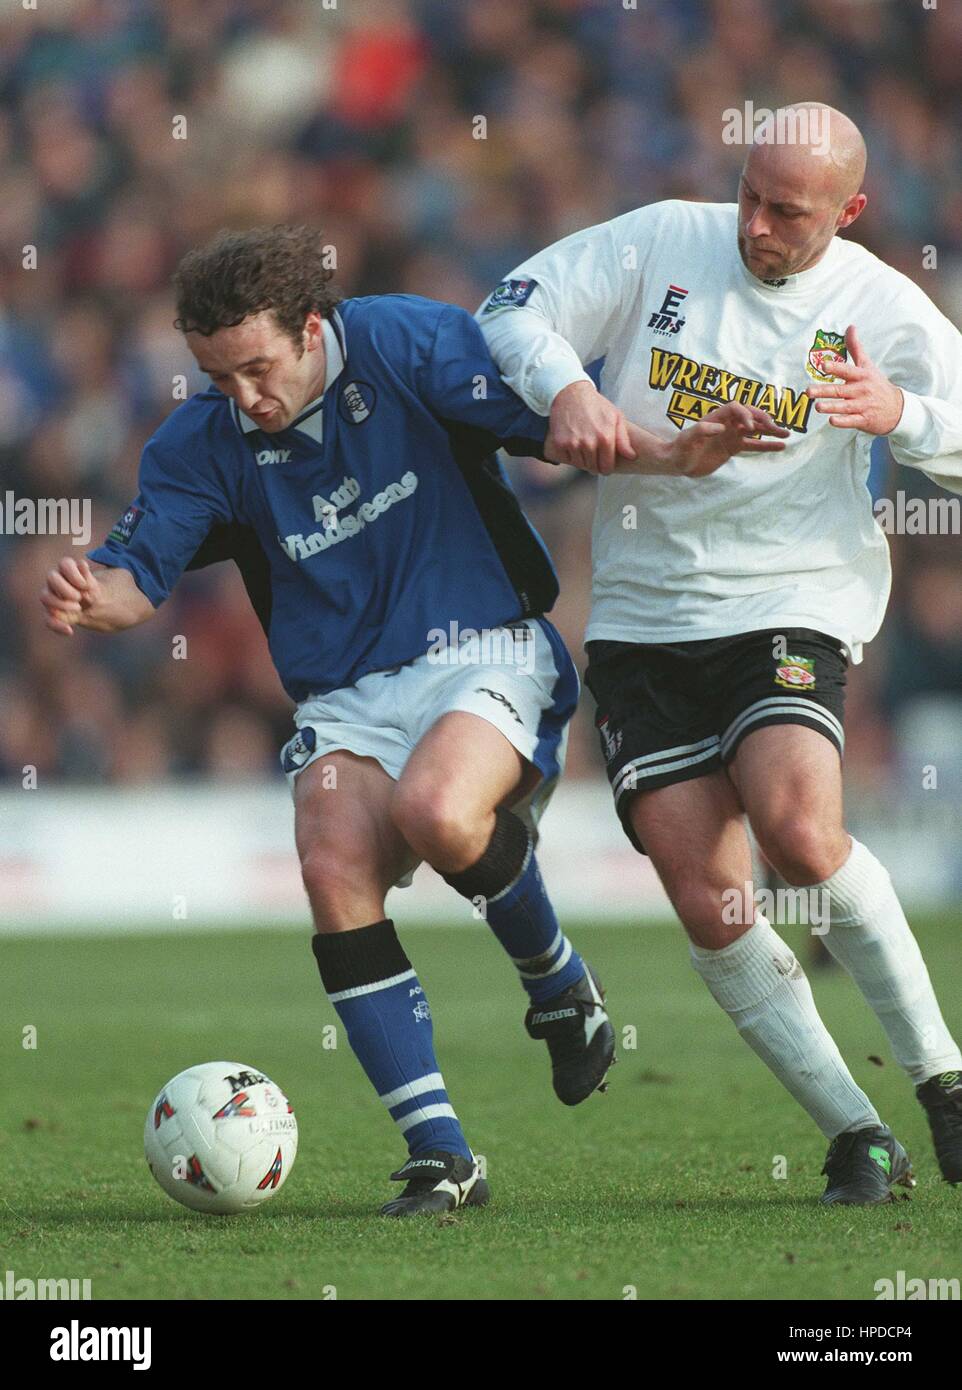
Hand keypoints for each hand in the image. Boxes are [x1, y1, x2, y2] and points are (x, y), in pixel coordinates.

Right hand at [40, 557, 102, 635]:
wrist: (95, 609)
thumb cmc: (94, 592)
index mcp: (68, 570)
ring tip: (78, 608)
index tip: (85, 585)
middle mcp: (56, 581)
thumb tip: (81, 564)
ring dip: (61, 604)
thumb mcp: (95, 585)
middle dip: (65, 589)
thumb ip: (88, 576)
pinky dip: (57, 626)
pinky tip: (70, 630)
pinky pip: (47, 619)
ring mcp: (52, 596)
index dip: (74, 574)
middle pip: (51, 577)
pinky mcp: (52, 613)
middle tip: (79, 597)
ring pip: (45, 596)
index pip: (65, 563)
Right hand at [546, 381, 634, 474]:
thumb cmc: (596, 405)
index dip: (606, 467)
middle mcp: (589, 443)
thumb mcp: (615, 417)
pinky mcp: (559, 443)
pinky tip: (572, 442)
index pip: (606, 468)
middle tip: (593, 451)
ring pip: (580, 465)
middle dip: (594, 463)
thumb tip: (632, 457)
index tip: (604, 462)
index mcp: (605, 438)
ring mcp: (573, 444)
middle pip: (593, 468)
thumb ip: (623, 440)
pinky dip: (569, 455)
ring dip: (582, 459)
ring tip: (583, 445)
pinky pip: (566, 460)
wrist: (571, 393)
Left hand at [665, 403, 789, 476]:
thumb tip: (720, 427)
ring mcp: (731, 435)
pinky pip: (753, 444)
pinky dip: (766, 445)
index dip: (745, 415)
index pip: (736, 409)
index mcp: (716, 417)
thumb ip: (701, 431)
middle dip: (764, 420)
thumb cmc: (679, 450)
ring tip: (787, 434)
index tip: (749, 429)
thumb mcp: (687, 440)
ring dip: (771, 430)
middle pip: (750, 415)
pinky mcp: (733, 447)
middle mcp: (727, 423)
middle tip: (775, 428)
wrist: (678, 463)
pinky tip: (781, 446)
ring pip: (756, 429)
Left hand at [805, 324, 903, 433]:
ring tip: (817, 406)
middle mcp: (861, 390)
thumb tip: (850, 327)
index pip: (847, 370)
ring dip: (831, 407)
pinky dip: (842, 421)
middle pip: (840, 390)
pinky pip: (851, 421)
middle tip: (809, 391)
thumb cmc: (877, 384)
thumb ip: (855, 348)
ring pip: (844, 406)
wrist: (897, 408)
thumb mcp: (868, 365)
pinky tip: (832, 420)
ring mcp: (863, 406)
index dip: (836, 368)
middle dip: (824, 391)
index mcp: (862, 376)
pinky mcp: (863, 420)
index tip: (824, 365)